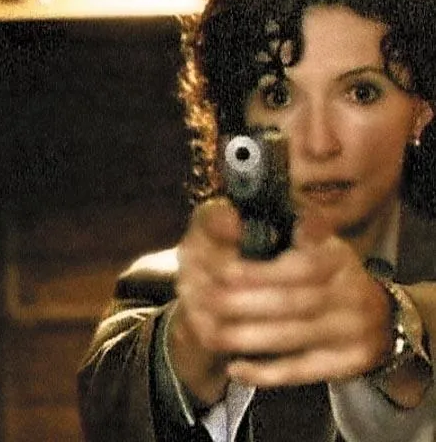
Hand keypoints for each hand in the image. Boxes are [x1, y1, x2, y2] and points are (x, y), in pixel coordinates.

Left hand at [170, 197, 393, 401]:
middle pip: (291, 302)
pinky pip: (302, 370)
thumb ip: (292, 229)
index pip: (299, 266)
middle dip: (243, 303)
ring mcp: (353, 330)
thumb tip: (255, 217)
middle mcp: (352, 292)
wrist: (380, 317)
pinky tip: (236, 368)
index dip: (259, 272)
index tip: (223, 272)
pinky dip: (265, 371)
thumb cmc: (331, 272)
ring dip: (246, 337)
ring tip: (212, 333)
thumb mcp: (318, 241)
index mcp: (338, 257)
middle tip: (207, 302)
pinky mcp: (349, 362)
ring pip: (292, 337)